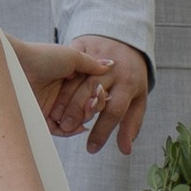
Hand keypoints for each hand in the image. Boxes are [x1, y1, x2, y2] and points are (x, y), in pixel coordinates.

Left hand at [10, 37, 110, 137]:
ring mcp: (50, 106)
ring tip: (87, 113)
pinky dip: (71, 131)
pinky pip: (59, 131)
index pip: (88, 92)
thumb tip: (110, 65)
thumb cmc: (42, 56)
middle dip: (92, 108)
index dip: (97, 94)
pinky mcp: (41, 119)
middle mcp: (59, 93)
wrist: (16, 64)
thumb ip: (91, 64)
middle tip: (93, 103)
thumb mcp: (71, 55)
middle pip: (83, 107)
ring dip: (84, 119)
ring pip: (73, 120)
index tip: (101, 92)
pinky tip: (80, 126)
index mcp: (68, 78)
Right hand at [56, 34, 149, 156]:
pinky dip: (60, 81)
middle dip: (79, 112)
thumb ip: (131, 124)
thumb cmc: (131, 76)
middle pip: (94, 93)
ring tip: (56, 116)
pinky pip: (69, 65)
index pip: (115, 111)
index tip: (91, 149)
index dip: (103, 131)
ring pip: (79, 80)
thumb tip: (126, 150)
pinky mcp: (84, 46)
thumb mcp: (138, 98)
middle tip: (66, 128)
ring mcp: (98, 56)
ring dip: (66, 99)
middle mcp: (115, 71)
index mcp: (129, 85)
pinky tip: (52, 96)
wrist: (125, 39)